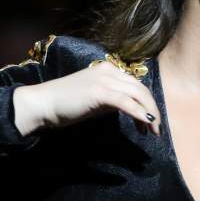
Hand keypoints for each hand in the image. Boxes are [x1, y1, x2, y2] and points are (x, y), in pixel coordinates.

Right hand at [12, 62, 161, 136]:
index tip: (149, 123)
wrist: (43, 104)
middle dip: (152, 110)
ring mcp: (104, 79)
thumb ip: (113, 101)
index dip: (147, 104)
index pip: (136, 85)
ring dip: (149, 113)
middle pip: (141, 89)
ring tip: (152, 131)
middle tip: (156, 130)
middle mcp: (109, 70)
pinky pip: (126, 102)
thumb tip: (131, 109)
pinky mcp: (100, 91)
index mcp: (109, 70)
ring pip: (138, 94)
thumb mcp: (95, 100)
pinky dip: (139, 113)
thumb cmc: (66, 104)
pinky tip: (146, 123)